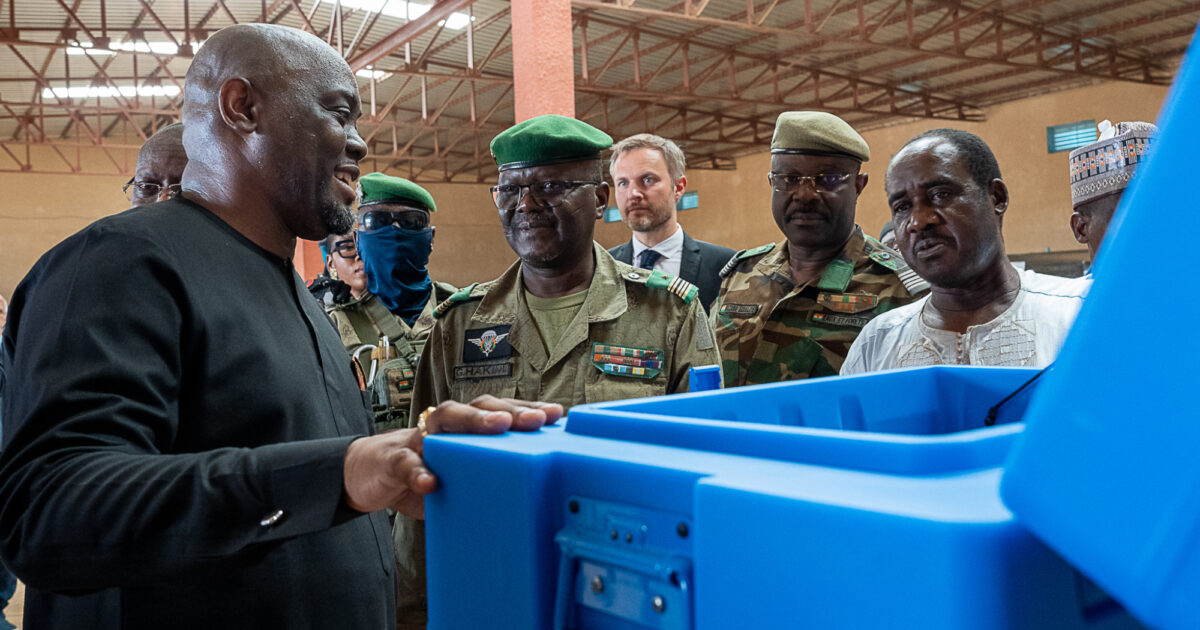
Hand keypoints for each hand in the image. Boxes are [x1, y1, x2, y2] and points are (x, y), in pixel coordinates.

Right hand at [342, 396, 563, 518]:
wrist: (366, 474)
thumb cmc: (421, 469)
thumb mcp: (456, 472)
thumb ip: (484, 472)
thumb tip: (529, 488)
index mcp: (462, 428)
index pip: (497, 410)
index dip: (525, 410)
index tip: (556, 415)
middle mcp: (443, 426)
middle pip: (477, 407)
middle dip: (509, 410)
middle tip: (535, 420)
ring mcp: (417, 440)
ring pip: (445, 420)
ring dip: (472, 421)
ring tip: (497, 427)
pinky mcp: (392, 461)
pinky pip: (406, 463)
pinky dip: (417, 471)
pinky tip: (429, 482)